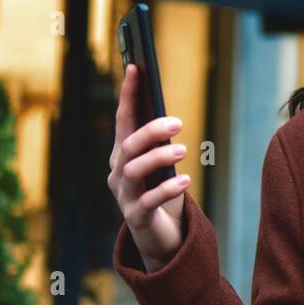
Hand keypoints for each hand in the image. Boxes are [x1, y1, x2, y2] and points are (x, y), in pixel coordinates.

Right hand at [107, 64, 189, 267]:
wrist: (160, 236)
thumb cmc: (162, 192)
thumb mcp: (162, 165)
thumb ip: (161, 144)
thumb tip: (170, 120)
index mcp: (123, 154)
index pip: (123, 119)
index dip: (128, 94)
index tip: (136, 68)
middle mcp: (118, 172)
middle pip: (128, 145)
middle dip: (151, 131)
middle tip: (178, 123)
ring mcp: (124, 195)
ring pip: (134, 171)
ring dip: (158, 157)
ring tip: (182, 151)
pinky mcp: (135, 217)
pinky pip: (147, 202)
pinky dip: (166, 190)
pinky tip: (185, 181)